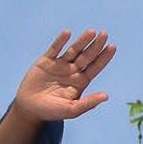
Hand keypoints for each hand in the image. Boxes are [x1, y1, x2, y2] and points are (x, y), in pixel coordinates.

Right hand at [0, 29, 115, 143]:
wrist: (29, 108)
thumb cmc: (52, 111)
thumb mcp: (71, 110)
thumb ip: (88, 103)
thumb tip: (106, 96)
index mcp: (80, 81)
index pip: (95, 67)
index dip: (104, 57)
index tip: (112, 47)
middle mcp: (72, 71)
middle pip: (87, 56)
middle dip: (96, 46)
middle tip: (104, 34)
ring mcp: (59, 65)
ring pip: (73, 50)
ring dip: (82, 41)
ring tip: (91, 32)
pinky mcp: (46, 61)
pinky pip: (54, 49)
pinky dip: (60, 41)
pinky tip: (67, 33)